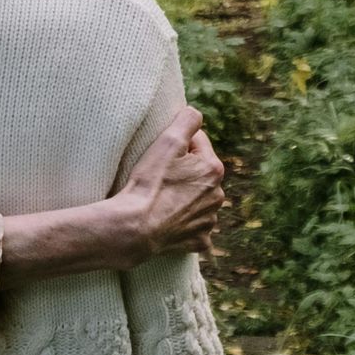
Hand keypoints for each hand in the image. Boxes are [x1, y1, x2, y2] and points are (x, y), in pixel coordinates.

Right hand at [0, 103, 225, 281]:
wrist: (136, 227)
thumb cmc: (149, 182)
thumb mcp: (167, 141)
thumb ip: (187, 120)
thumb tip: (195, 114)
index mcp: (213, 169)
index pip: (197, 143)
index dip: (177, 145)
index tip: (160, 155)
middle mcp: (218, 195)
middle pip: (199, 173)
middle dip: (184, 172)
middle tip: (158, 176)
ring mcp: (209, 220)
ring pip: (198, 200)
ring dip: (185, 197)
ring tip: (160, 198)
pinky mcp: (199, 240)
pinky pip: (194, 228)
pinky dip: (185, 224)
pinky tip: (169, 221)